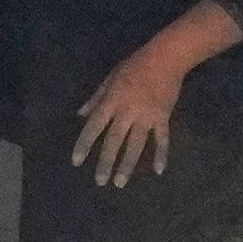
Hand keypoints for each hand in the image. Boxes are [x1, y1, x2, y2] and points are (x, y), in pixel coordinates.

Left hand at [74, 42, 189, 185]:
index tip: (76, 161)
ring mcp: (147, 116)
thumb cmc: (135, 65)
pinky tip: (158, 170)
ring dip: (128, 165)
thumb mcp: (110, 78)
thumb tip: (80, 114)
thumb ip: (96, 98)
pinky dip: (161, 154)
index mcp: (112, 101)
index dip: (84, 144)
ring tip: (120, 182)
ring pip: (136, 145)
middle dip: (106, 162)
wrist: (166, 59)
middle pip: (114, 141)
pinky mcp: (163, 118)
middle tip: (99, 181)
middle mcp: (127, 112)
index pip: (94, 126)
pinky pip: (162, 139)